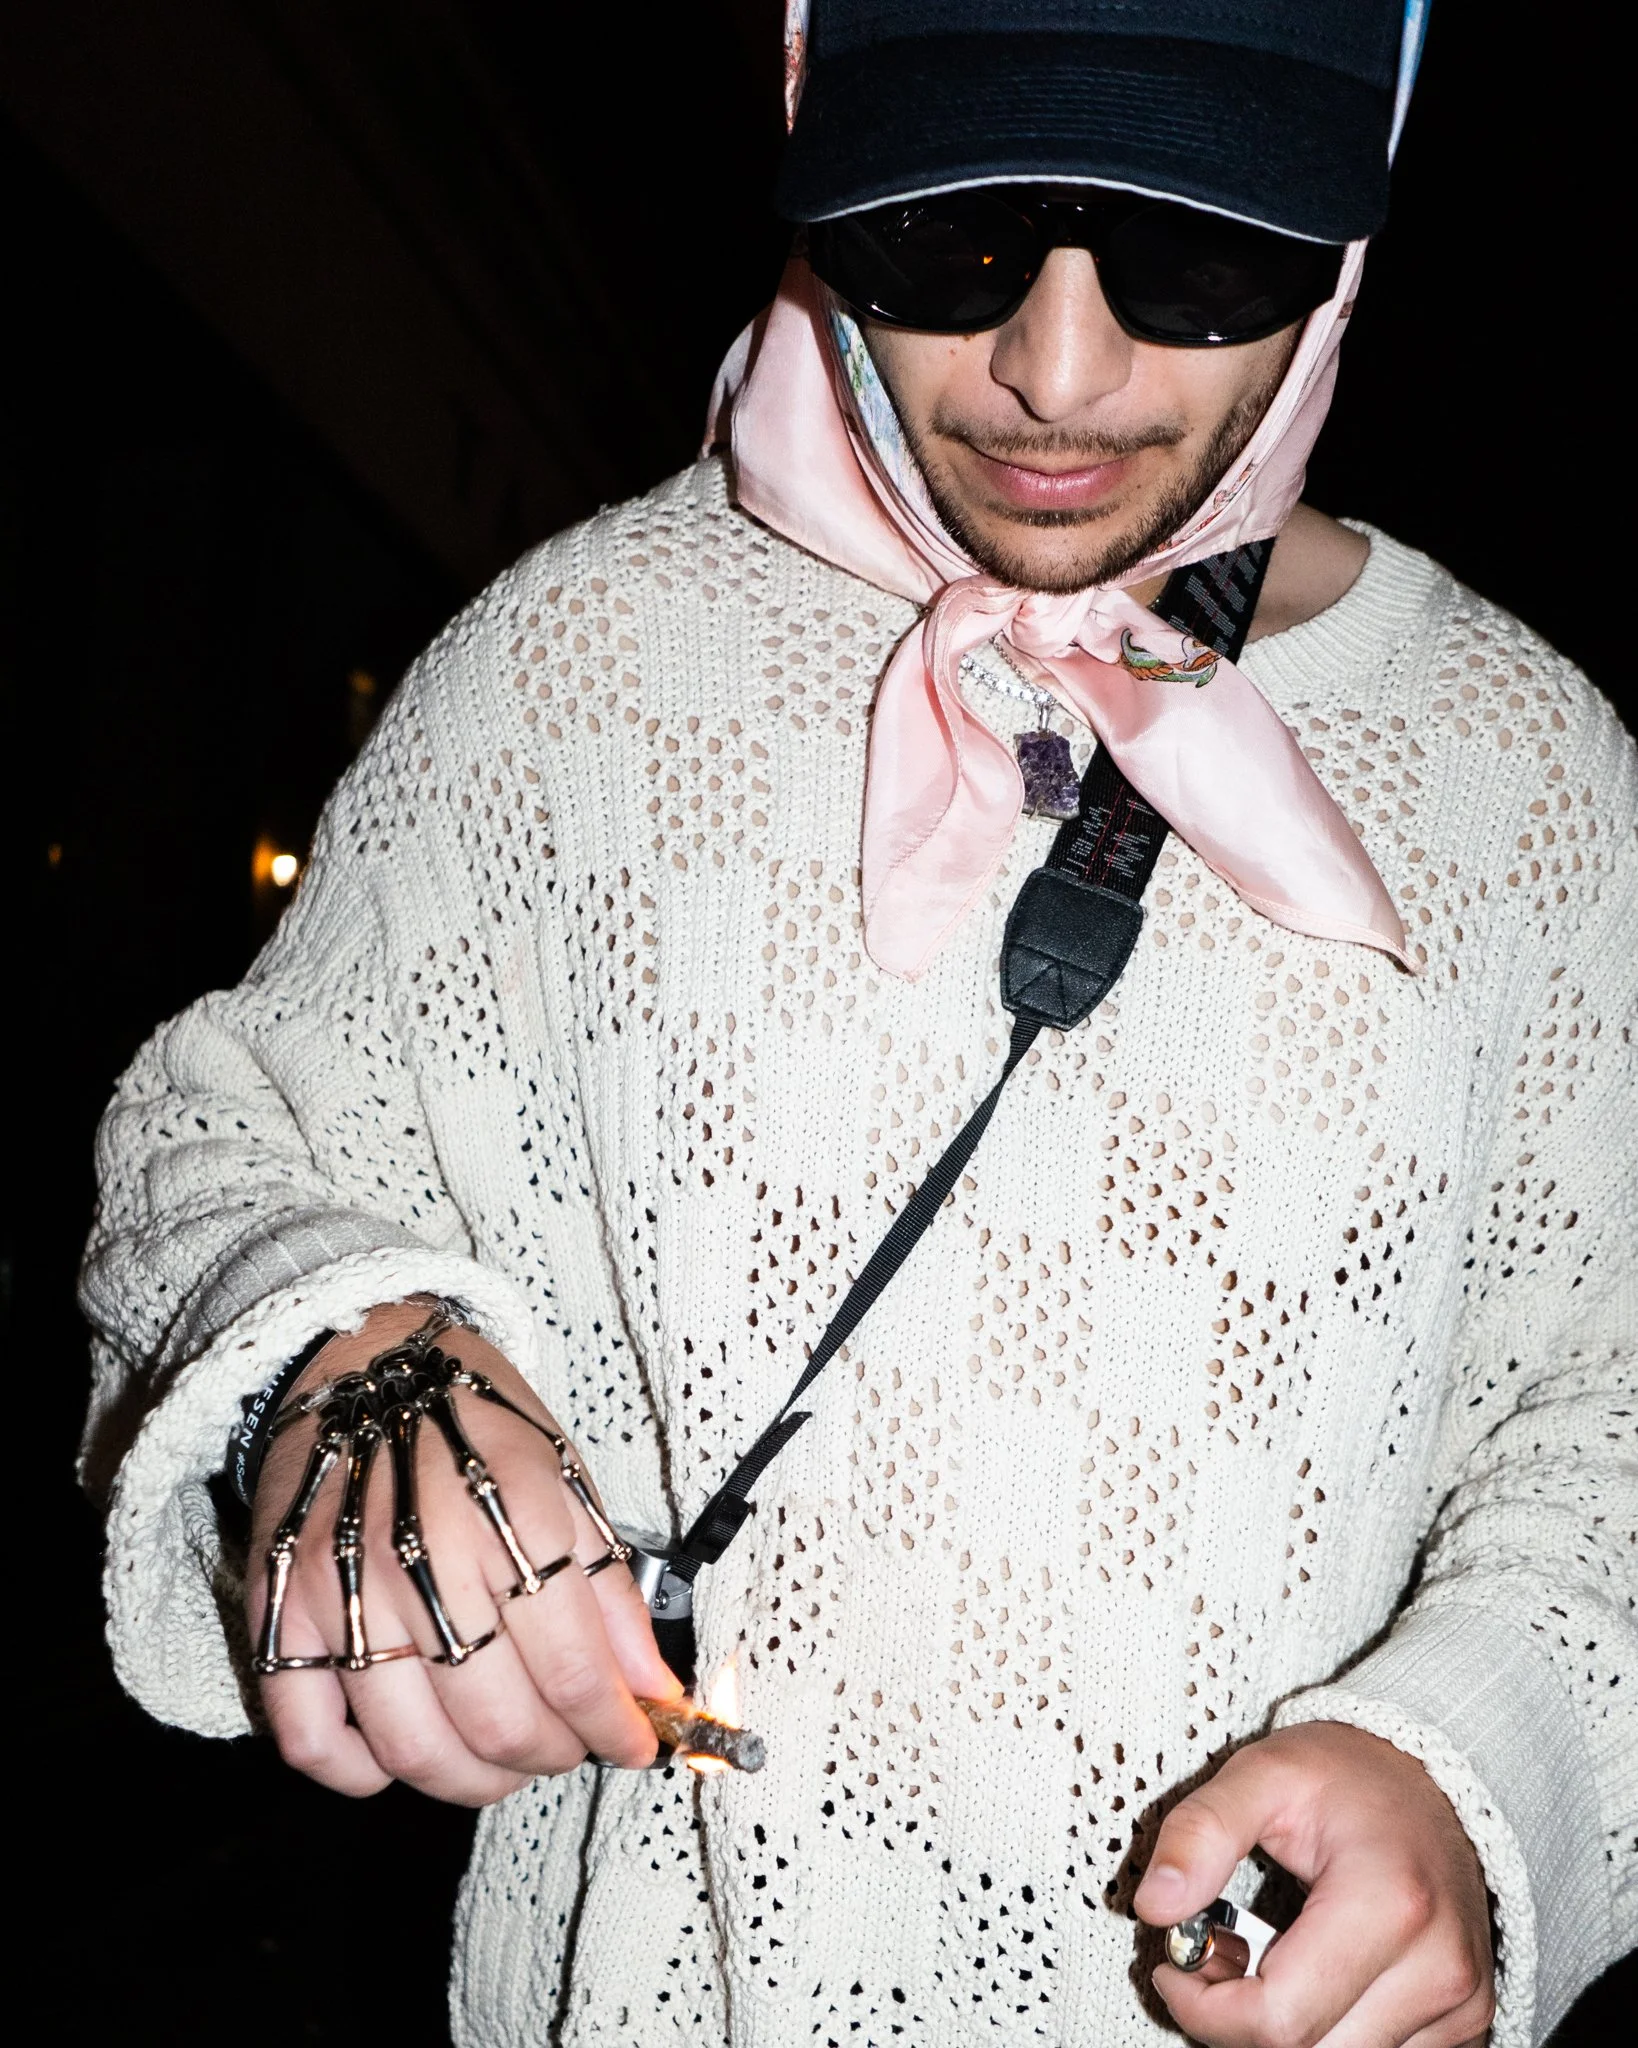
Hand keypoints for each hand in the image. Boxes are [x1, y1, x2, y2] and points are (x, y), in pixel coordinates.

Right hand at [248, 1300, 680, 1803]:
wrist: (360, 1360)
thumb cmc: (471, 1420)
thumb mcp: (563, 1477)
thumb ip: (609, 1587)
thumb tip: (652, 1688)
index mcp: (509, 1513)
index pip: (574, 1669)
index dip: (617, 1727)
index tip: (637, 1741)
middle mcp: (421, 1557)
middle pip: (498, 1722)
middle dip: (555, 1756)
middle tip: (570, 1744)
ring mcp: (340, 1592)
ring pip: (414, 1750)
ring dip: (475, 1780)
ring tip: (503, 1758)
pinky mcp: (278, 1613)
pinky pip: (313, 1743)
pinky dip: (363, 1773)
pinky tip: (406, 1748)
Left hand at [1133, 1722, 1493, 2047]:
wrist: (1426, 1776)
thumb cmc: (1347, 1773)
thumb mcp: (1262, 1775)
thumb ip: (1200, 1832)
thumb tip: (1155, 1905)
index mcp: (1389, 1903)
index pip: (1281, 2020)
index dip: (1206, 2009)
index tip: (1173, 1967)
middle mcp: (1438, 1968)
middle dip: (1238, 2019)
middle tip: (1213, 1957)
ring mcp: (1460, 2004)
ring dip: (1284, 2032)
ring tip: (1259, 1962)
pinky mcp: (1466, 2023)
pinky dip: (1329, 2035)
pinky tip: (1306, 1983)